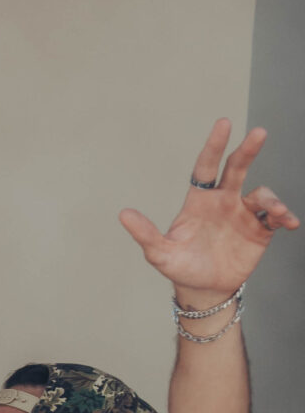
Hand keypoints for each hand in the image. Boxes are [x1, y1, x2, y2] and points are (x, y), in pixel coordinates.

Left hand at [123, 120, 300, 307]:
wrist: (204, 289)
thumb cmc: (180, 266)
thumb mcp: (159, 253)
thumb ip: (145, 234)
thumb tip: (124, 214)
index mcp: (199, 201)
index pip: (206, 168)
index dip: (214, 146)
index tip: (223, 123)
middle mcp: (223, 202)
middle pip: (237, 169)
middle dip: (247, 150)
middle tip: (259, 132)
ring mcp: (243, 214)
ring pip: (261, 195)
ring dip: (271, 199)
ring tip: (275, 212)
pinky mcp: (260, 230)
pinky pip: (275, 217)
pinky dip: (284, 217)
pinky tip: (289, 223)